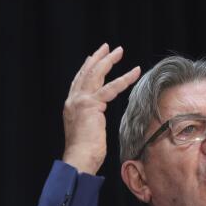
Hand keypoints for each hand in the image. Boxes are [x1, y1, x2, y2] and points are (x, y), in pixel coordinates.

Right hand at [62, 43, 140, 174]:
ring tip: (118, 51)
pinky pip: (111, 88)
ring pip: (96, 74)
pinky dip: (125, 79)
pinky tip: (135, 72)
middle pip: (86, 73)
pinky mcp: (91, 105)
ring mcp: (80, 101)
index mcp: (70, 106)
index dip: (86, 68)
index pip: (78, 82)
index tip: (93, 58)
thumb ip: (90, 119)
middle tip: (108, 47)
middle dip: (97, 58)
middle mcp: (73, 100)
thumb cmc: (85, 151)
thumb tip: (96, 118)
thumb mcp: (86, 130)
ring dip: (108, 60)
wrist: (80, 158)